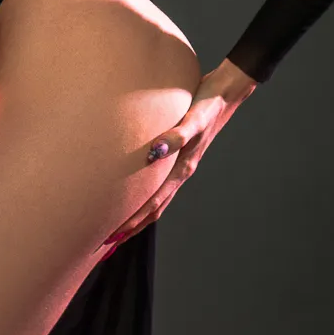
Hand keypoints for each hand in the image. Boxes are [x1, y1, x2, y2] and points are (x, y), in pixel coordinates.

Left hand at [100, 62, 256, 250]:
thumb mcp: (193, 120)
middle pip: (154, 208)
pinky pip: (159, 182)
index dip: (134, 219)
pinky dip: (146, 195)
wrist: (225, 93)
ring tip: (119, 226)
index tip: (114, 234)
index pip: (153, 203)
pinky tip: (136, 193)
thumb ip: (176, 135)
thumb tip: (155, 151)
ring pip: (157, 199)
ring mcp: (180, 165)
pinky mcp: (178, 155)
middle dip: (132, 225)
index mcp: (182, 168)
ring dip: (138, 214)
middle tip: (109, 241)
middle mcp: (181, 171)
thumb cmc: (207, 105)